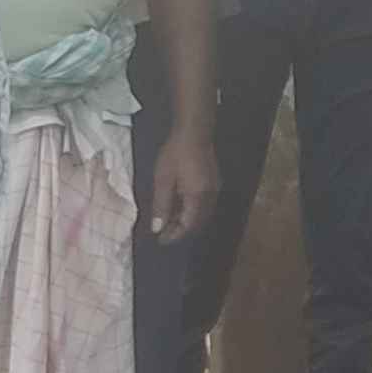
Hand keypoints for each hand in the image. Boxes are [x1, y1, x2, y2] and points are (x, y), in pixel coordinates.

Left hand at [146, 122, 218, 243]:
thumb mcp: (163, 181)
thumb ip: (161, 206)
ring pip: (201, 213)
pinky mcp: (213, 182)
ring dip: (186, 220)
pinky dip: (191, 210)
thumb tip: (157, 228)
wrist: (193, 132)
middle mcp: (210, 196)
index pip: (188, 225)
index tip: (160, 239)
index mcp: (198, 197)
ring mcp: (214, 189)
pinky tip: (179, 206)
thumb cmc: (175, 155)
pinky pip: (203, 204)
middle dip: (181, 230)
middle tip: (163, 232)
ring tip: (168, 221)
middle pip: (197, 222)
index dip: (174, 235)